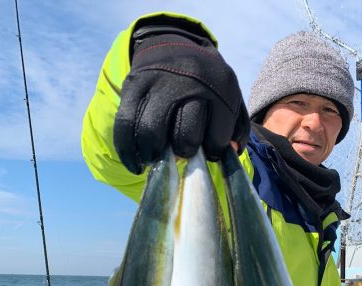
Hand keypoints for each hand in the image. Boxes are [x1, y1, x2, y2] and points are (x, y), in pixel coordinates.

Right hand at [114, 33, 249, 173]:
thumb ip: (236, 128)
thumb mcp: (230, 97)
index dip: (212, 152)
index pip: (216, 138)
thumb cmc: (206, 84)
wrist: (173, 45)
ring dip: (153, 155)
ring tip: (156, 158)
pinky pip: (125, 125)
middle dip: (184, 152)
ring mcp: (159, 82)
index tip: (206, 150)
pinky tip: (135, 163)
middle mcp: (190, 81)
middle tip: (180, 152)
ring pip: (151, 133)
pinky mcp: (133, 85)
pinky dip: (128, 151)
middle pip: (185, 137)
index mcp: (220, 86)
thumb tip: (232, 152)